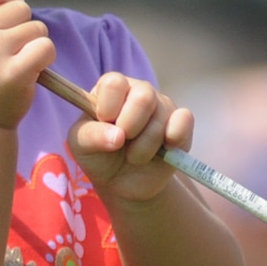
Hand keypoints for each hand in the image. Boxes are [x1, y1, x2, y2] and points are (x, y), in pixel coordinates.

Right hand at [0, 0, 54, 129]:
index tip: (1, 9)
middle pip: (17, 6)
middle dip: (21, 25)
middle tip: (7, 50)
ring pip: (36, 27)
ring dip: (33, 43)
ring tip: (16, 61)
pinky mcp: (14, 71)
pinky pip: (46, 46)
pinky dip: (44, 57)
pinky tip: (30, 70)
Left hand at [69, 72, 189, 201]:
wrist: (123, 182)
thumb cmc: (99, 156)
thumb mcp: (82, 147)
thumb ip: (91, 136)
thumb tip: (117, 136)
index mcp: (110, 90)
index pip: (113, 82)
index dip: (109, 107)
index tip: (104, 124)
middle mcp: (138, 91)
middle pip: (143, 96)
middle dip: (130, 127)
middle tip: (121, 142)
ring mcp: (162, 105)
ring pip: (161, 115)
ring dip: (144, 146)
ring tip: (134, 156)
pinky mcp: (182, 122)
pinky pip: (184, 120)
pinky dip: (173, 139)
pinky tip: (164, 151)